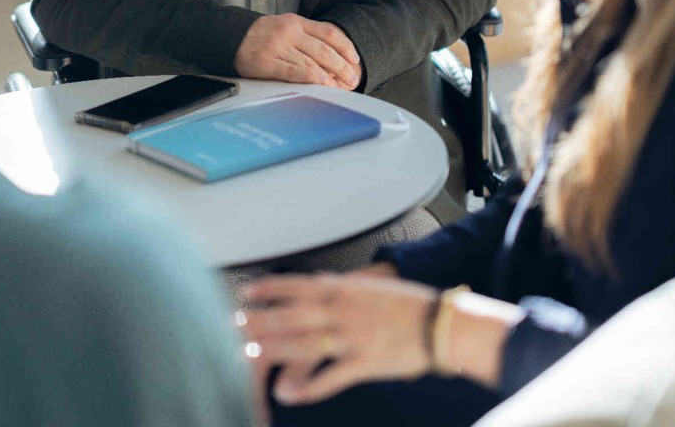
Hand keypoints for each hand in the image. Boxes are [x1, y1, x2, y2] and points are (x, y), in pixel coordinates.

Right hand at [233, 14, 361, 88]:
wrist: (229, 35)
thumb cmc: (262, 35)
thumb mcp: (285, 26)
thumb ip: (306, 36)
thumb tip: (332, 57)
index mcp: (296, 22)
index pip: (328, 33)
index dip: (345, 47)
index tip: (355, 60)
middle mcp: (289, 32)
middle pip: (323, 50)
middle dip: (341, 66)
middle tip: (352, 79)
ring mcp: (277, 47)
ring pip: (310, 62)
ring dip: (329, 76)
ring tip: (340, 86)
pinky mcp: (266, 62)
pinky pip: (292, 71)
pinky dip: (309, 77)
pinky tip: (321, 83)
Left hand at [238, 272, 435, 405]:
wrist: (441, 323)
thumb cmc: (409, 303)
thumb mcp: (371, 286)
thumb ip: (343, 285)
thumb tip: (320, 279)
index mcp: (345, 290)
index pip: (299, 285)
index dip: (270, 289)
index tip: (246, 291)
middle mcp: (344, 311)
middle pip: (294, 315)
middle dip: (261, 319)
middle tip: (232, 323)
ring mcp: (353, 337)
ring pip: (305, 344)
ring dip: (274, 349)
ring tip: (247, 354)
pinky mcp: (365, 364)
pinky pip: (331, 377)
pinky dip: (308, 387)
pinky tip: (289, 394)